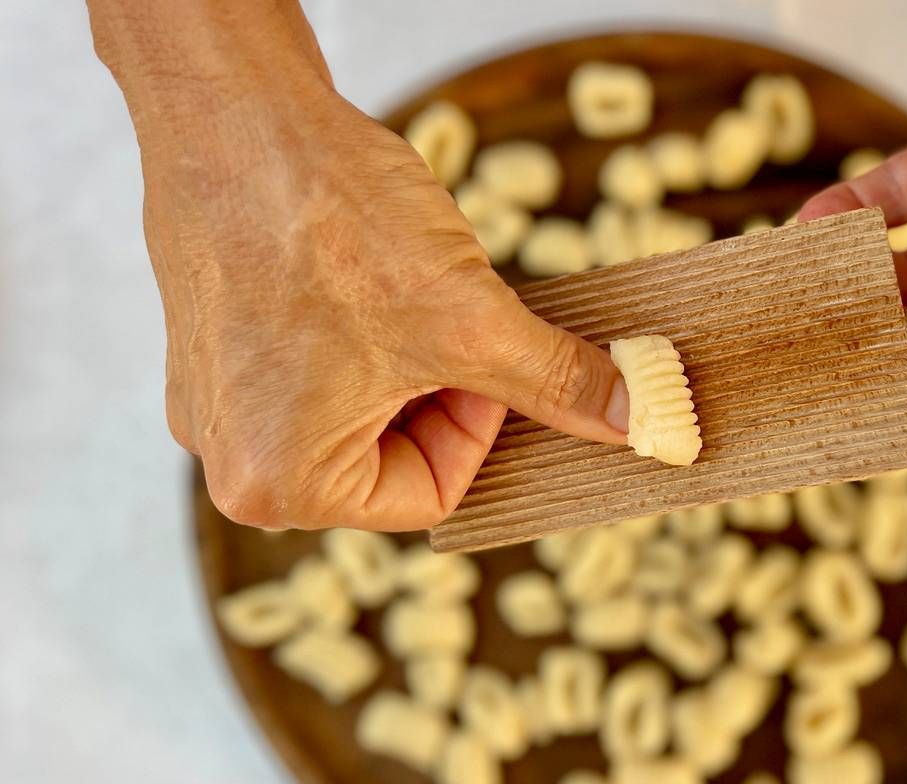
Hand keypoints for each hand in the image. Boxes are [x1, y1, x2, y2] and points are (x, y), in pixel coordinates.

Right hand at [91, 1, 627, 529]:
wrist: (235, 111)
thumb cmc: (328, 223)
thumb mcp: (471, 322)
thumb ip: (557, 384)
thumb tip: (636, 420)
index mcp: (280, 484)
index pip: (428, 495)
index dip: (478, 426)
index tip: (486, 356)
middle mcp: (234, 458)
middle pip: (390, 457)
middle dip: (441, 392)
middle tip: (453, 320)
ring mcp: (220, 402)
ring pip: (358, 408)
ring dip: (407, 358)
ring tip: (405, 289)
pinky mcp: (216, 349)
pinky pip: (314, 369)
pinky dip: (359, 333)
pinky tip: (364, 275)